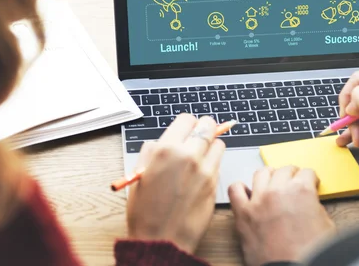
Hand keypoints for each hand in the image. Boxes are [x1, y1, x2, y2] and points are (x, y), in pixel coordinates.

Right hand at [126, 114, 224, 253]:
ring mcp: (205, 170)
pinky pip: (219, 163)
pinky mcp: (215, 183)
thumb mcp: (139, 174)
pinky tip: (201, 174)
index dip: (186, 124)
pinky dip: (213, 163)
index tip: (185, 130)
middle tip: (197, 138)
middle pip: (208, 126)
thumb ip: (151, 152)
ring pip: (219, 143)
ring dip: (211, 146)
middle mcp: (188, 155)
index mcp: (166, 150)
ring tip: (199, 157)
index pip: (187, 119)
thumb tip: (161, 142)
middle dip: (203, 129)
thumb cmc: (145, 212)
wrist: (161, 240)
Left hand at [229, 166, 334, 265]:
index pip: (307, 172)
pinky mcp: (243, 213)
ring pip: (261, 173)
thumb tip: (309, 202)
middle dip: (291, 175)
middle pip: (284, 170)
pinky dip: (241, 189)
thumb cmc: (310, 253)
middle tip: (293, 183)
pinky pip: (235, 190)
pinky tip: (248, 193)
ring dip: (269, 176)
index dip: (310, 179)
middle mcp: (278, 190)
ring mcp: (258, 200)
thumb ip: (316, 206)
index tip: (309, 183)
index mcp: (301, 190)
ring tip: (272, 184)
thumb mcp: (326, 225)